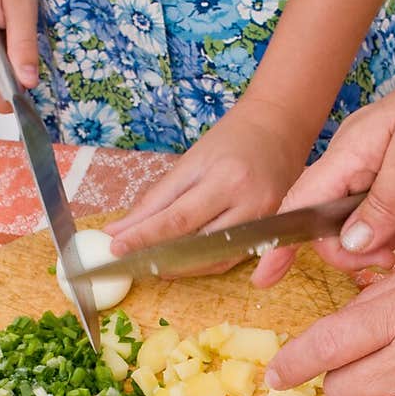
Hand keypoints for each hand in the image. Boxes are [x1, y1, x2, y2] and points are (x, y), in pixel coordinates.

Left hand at [106, 95, 307, 265]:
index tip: (116, 247)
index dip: (144, 237)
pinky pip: (231, 258)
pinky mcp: (270, 232)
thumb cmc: (232, 139)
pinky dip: (203, 264)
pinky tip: (182, 263)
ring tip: (153, 266)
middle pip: (196, 244)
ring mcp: (263, 221)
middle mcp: (248, 203)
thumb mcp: (191, 161)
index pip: (176, 218)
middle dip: (159, 257)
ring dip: (181, 268)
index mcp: (225, 178)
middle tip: (129, 263)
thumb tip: (121, 229)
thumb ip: (156, 199)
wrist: (279, 127)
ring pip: (214, 259)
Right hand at [252, 50, 394, 287]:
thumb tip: (350, 245)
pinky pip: (390, 210)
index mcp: (347, 154)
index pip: (299, 206)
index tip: (267, 278)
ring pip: (365, 221)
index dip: (281, 244)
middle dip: (361, 244)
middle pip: (332, 223)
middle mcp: (354, 162)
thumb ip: (381, 208)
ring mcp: (376, 167)